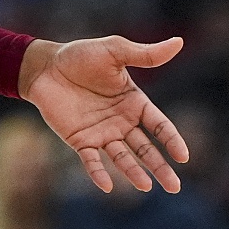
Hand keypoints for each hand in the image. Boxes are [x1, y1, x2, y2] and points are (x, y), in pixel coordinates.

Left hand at [19, 35, 189, 193]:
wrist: (45, 66)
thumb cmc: (81, 56)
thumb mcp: (114, 51)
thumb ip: (145, 54)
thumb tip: (179, 41)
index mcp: (134, 102)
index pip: (159, 125)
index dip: (171, 140)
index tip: (183, 157)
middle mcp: (122, 122)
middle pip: (145, 148)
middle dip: (160, 167)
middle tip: (174, 187)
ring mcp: (102, 133)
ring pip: (122, 158)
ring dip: (134, 173)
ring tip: (146, 187)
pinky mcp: (80, 140)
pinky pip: (91, 160)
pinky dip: (98, 173)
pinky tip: (107, 186)